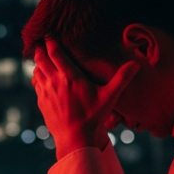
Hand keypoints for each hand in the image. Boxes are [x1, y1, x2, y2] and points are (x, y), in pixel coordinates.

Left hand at [31, 39, 138, 158]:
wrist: (75, 139)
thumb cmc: (93, 117)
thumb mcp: (110, 96)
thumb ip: (122, 78)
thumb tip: (137, 63)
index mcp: (70, 76)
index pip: (55, 52)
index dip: (50, 42)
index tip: (49, 35)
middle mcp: (55, 81)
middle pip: (41, 58)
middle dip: (40, 49)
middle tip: (42, 42)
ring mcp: (45, 92)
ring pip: (36, 70)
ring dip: (38, 63)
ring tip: (42, 57)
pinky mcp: (41, 102)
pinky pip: (36, 84)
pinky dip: (38, 77)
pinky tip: (42, 77)